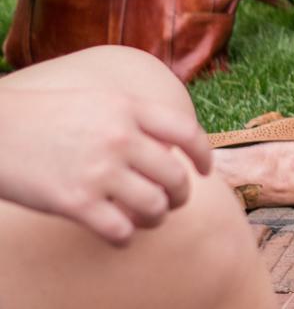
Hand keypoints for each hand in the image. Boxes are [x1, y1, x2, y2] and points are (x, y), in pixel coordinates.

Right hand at [0, 86, 212, 245]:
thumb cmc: (46, 115)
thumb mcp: (99, 99)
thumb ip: (134, 117)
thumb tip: (167, 143)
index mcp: (129, 108)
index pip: (186, 132)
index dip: (203, 155)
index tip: (205, 170)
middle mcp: (120, 138)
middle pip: (174, 176)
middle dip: (180, 195)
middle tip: (174, 202)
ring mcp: (99, 171)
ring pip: (153, 206)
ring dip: (157, 218)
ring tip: (149, 218)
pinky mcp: (75, 202)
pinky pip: (119, 230)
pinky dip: (126, 237)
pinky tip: (120, 234)